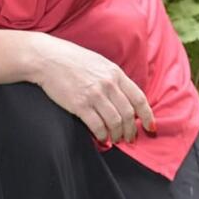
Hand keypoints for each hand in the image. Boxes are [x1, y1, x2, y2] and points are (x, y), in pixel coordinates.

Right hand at [29, 33, 154, 143]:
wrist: (48, 58)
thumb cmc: (74, 61)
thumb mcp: (101, 64)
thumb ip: (114, 79)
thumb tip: (126, 98)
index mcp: (116, 73)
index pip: (139, 98)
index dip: (148, 116)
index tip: (150, 127)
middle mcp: (108, 84)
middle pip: (129, 114)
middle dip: (131, 130)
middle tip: (130, 138)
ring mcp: (94, 95)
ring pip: (115, 122)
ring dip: (117, 135)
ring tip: (116, 139)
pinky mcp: (79, 105)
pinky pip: (97, 126)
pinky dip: (102, 135)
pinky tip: (102, 138)